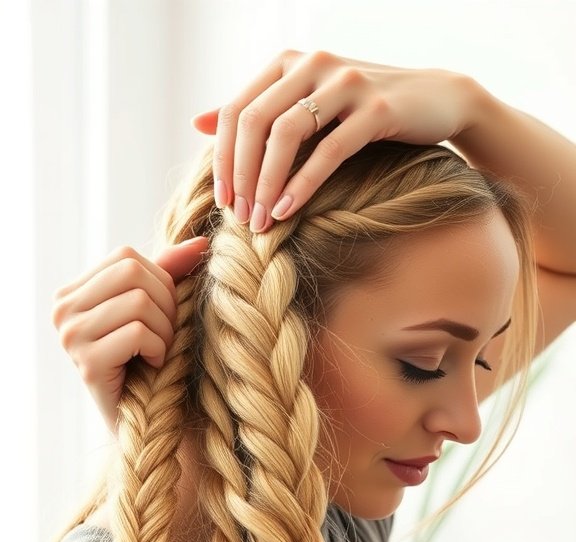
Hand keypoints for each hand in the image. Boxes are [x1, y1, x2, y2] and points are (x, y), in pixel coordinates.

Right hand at [52, 238, 207, 433]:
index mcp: (72, 292)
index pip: (127, 257)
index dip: (160, 282)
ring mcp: (70, 338)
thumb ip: (171, 273)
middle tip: (166, 337)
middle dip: (166, 305)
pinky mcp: (86, 364)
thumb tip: (201, 241)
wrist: (145, 422)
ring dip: (165, 331)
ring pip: (139, 302)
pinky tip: (153, 366)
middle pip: (133, 275)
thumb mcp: (157, 311)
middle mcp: (62, 311)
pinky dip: (159, 350)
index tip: (163, 316)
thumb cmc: (150, 363)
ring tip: (159, 352)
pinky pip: (138, 333)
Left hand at [192, 49, 475, 232]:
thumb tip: (198, 122)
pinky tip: (288, 211)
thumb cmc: (364, 110)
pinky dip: (303, 184)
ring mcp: (344, 83)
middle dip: (240, 176)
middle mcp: (311, 64)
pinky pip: (328, 151)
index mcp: (288, 63)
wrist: (436, 100)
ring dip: (266, 184)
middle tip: (239, 219)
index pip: (236, 110)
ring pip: (286, 134)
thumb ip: (256, 111)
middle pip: (254, 122)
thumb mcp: (306, 105)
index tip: (223, 201)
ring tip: (262, 222)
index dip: (222, 158)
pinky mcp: (375, 109)